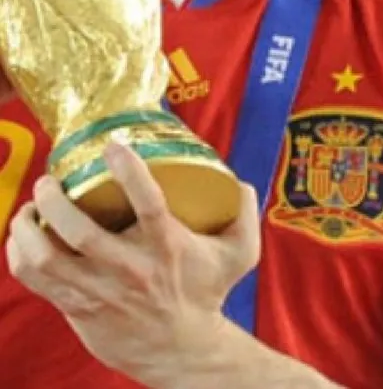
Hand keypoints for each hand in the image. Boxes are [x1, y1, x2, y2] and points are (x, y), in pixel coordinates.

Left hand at [7, 144, 259, 386]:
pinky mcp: (78, 308)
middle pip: (80, 232)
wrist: (184, 353)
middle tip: (50, 179)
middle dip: (54, 199)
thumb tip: (240, 180)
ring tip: (30, 206)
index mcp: (167, 247)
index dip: (128, 171)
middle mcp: (129, 269)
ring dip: (28, 227)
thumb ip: (244, 214)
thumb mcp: (239, 255)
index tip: (112, 145)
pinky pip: (35, 280)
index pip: (147, 203)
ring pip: (47, 259)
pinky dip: (20, 254)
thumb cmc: (205, 294)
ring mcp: (99, 292)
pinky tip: (24, 235)